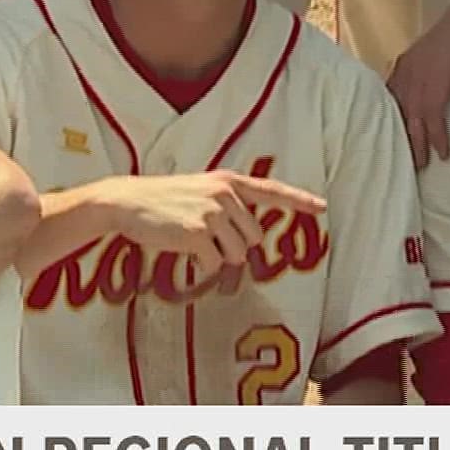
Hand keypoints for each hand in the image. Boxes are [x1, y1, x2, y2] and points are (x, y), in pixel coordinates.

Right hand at [110, 171, 326, 281]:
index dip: (299, 201)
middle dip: (234, 247)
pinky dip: (202, 267)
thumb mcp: (200, 190)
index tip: (322, 208)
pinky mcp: (198, 234)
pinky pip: (215, 265)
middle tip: (206, 240)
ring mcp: (212, 214)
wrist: (127, 201)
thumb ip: (228, 204)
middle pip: (252, 238)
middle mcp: (225, 195)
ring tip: (192, 243)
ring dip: (217, 258)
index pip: (272, 191)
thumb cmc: (163, 199)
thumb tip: (249, 238)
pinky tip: (184, 251)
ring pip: (236, 254)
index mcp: (228, 182)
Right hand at [387, 9, 449, 167]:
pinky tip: (390, 117)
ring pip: (398, 101)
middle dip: (414, 140)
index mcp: (437, 76)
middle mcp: (417, 71)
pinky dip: (390, 104)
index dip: (435, 137)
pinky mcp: (406, 59)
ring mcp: (408, 64)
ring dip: (401, 125)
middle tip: (417, 164)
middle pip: (410, 113)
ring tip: (402, 146)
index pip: (431, 115)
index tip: (441, 155)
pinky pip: (392, 86)